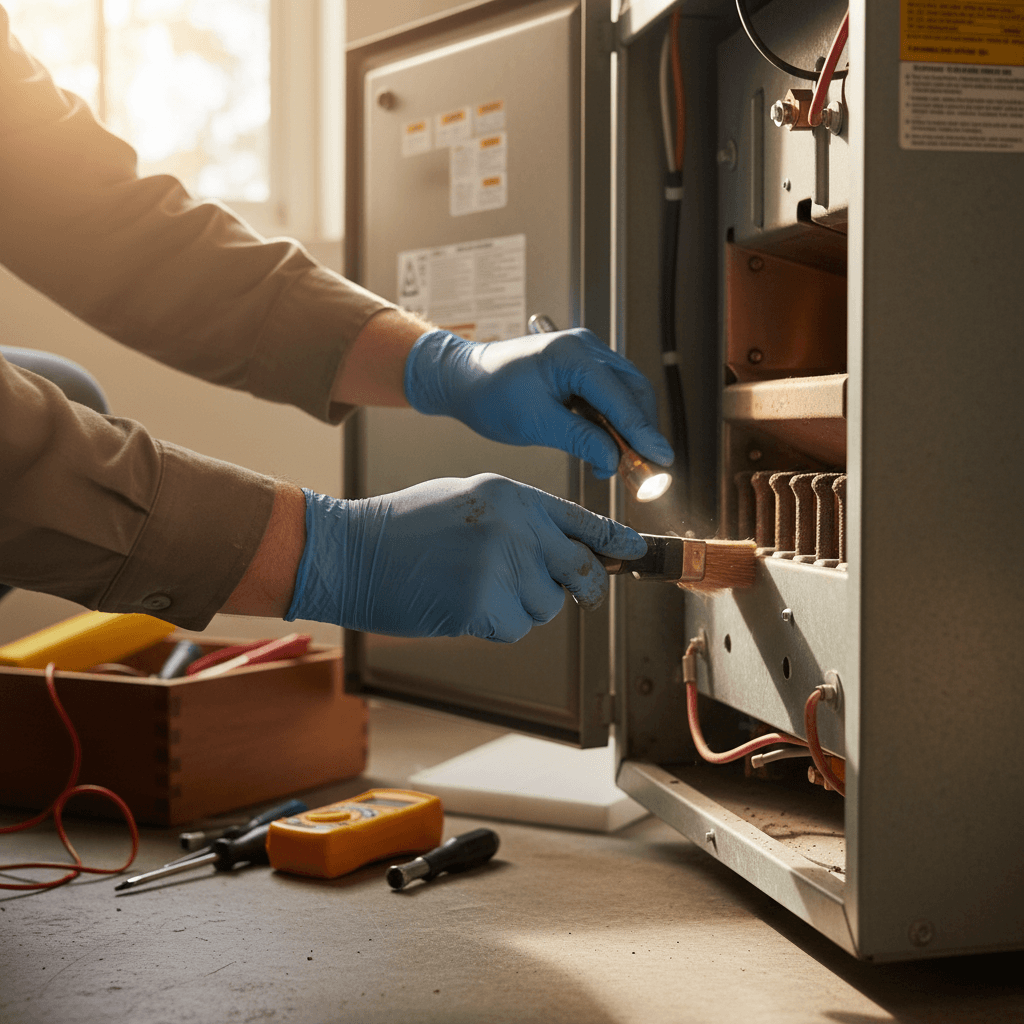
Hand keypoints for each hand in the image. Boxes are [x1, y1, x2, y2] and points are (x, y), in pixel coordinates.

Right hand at [285, 474, 646, 641]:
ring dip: (520, 606)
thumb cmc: (406, 527)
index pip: (584, 519)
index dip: (616, 541)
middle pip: (581, 569)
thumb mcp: (470, 501)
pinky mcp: (484, 603)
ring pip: (547, 605)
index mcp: (514, 495)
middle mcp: (516, 525)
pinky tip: (461, 604)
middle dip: (579, 587)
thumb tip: (567, 549)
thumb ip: (521, 520)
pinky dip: (494, 625)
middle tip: (568, 592)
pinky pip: (516, 627)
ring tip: (475, 586)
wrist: (352, 550)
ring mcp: (501, 564)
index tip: (637, 554)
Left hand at [403, 328, 673, 478]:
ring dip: (628, 430)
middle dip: (642, 431)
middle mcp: (586, 347)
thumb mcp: (534, 424)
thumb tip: (615, 460)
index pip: (620, 396)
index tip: (662, 460)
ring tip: (624, 466)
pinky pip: (609, 396)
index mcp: (572, 354)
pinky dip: (613, 424)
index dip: (644, 432)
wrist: (464, 378)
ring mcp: (586, 355)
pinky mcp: (581, 369)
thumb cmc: (490, 396)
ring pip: (625, 394)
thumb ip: (579, 440)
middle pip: (633, 391)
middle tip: (646, 470)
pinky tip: (607, 451)